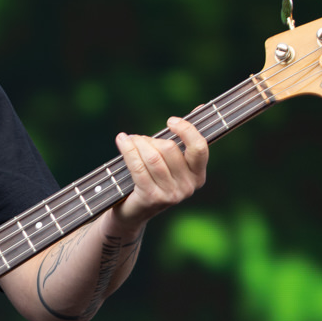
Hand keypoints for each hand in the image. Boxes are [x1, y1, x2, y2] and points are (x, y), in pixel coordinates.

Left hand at [112, 116, 207, 231]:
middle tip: (138, 139)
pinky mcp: (151, 197)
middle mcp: (188, 188)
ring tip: (128, 140)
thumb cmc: (152, 180)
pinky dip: (128, 150)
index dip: (186, 130)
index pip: (199, 148)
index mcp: (198, 177)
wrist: (133, 213)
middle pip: (169, 149)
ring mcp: (171, 195)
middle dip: (150, 139)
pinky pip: (138, 166)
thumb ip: (183, 138)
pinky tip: (121, 140)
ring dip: (137, 143)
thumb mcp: (170, 162)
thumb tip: (200, 108)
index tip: (170, 120)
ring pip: (152, 156)